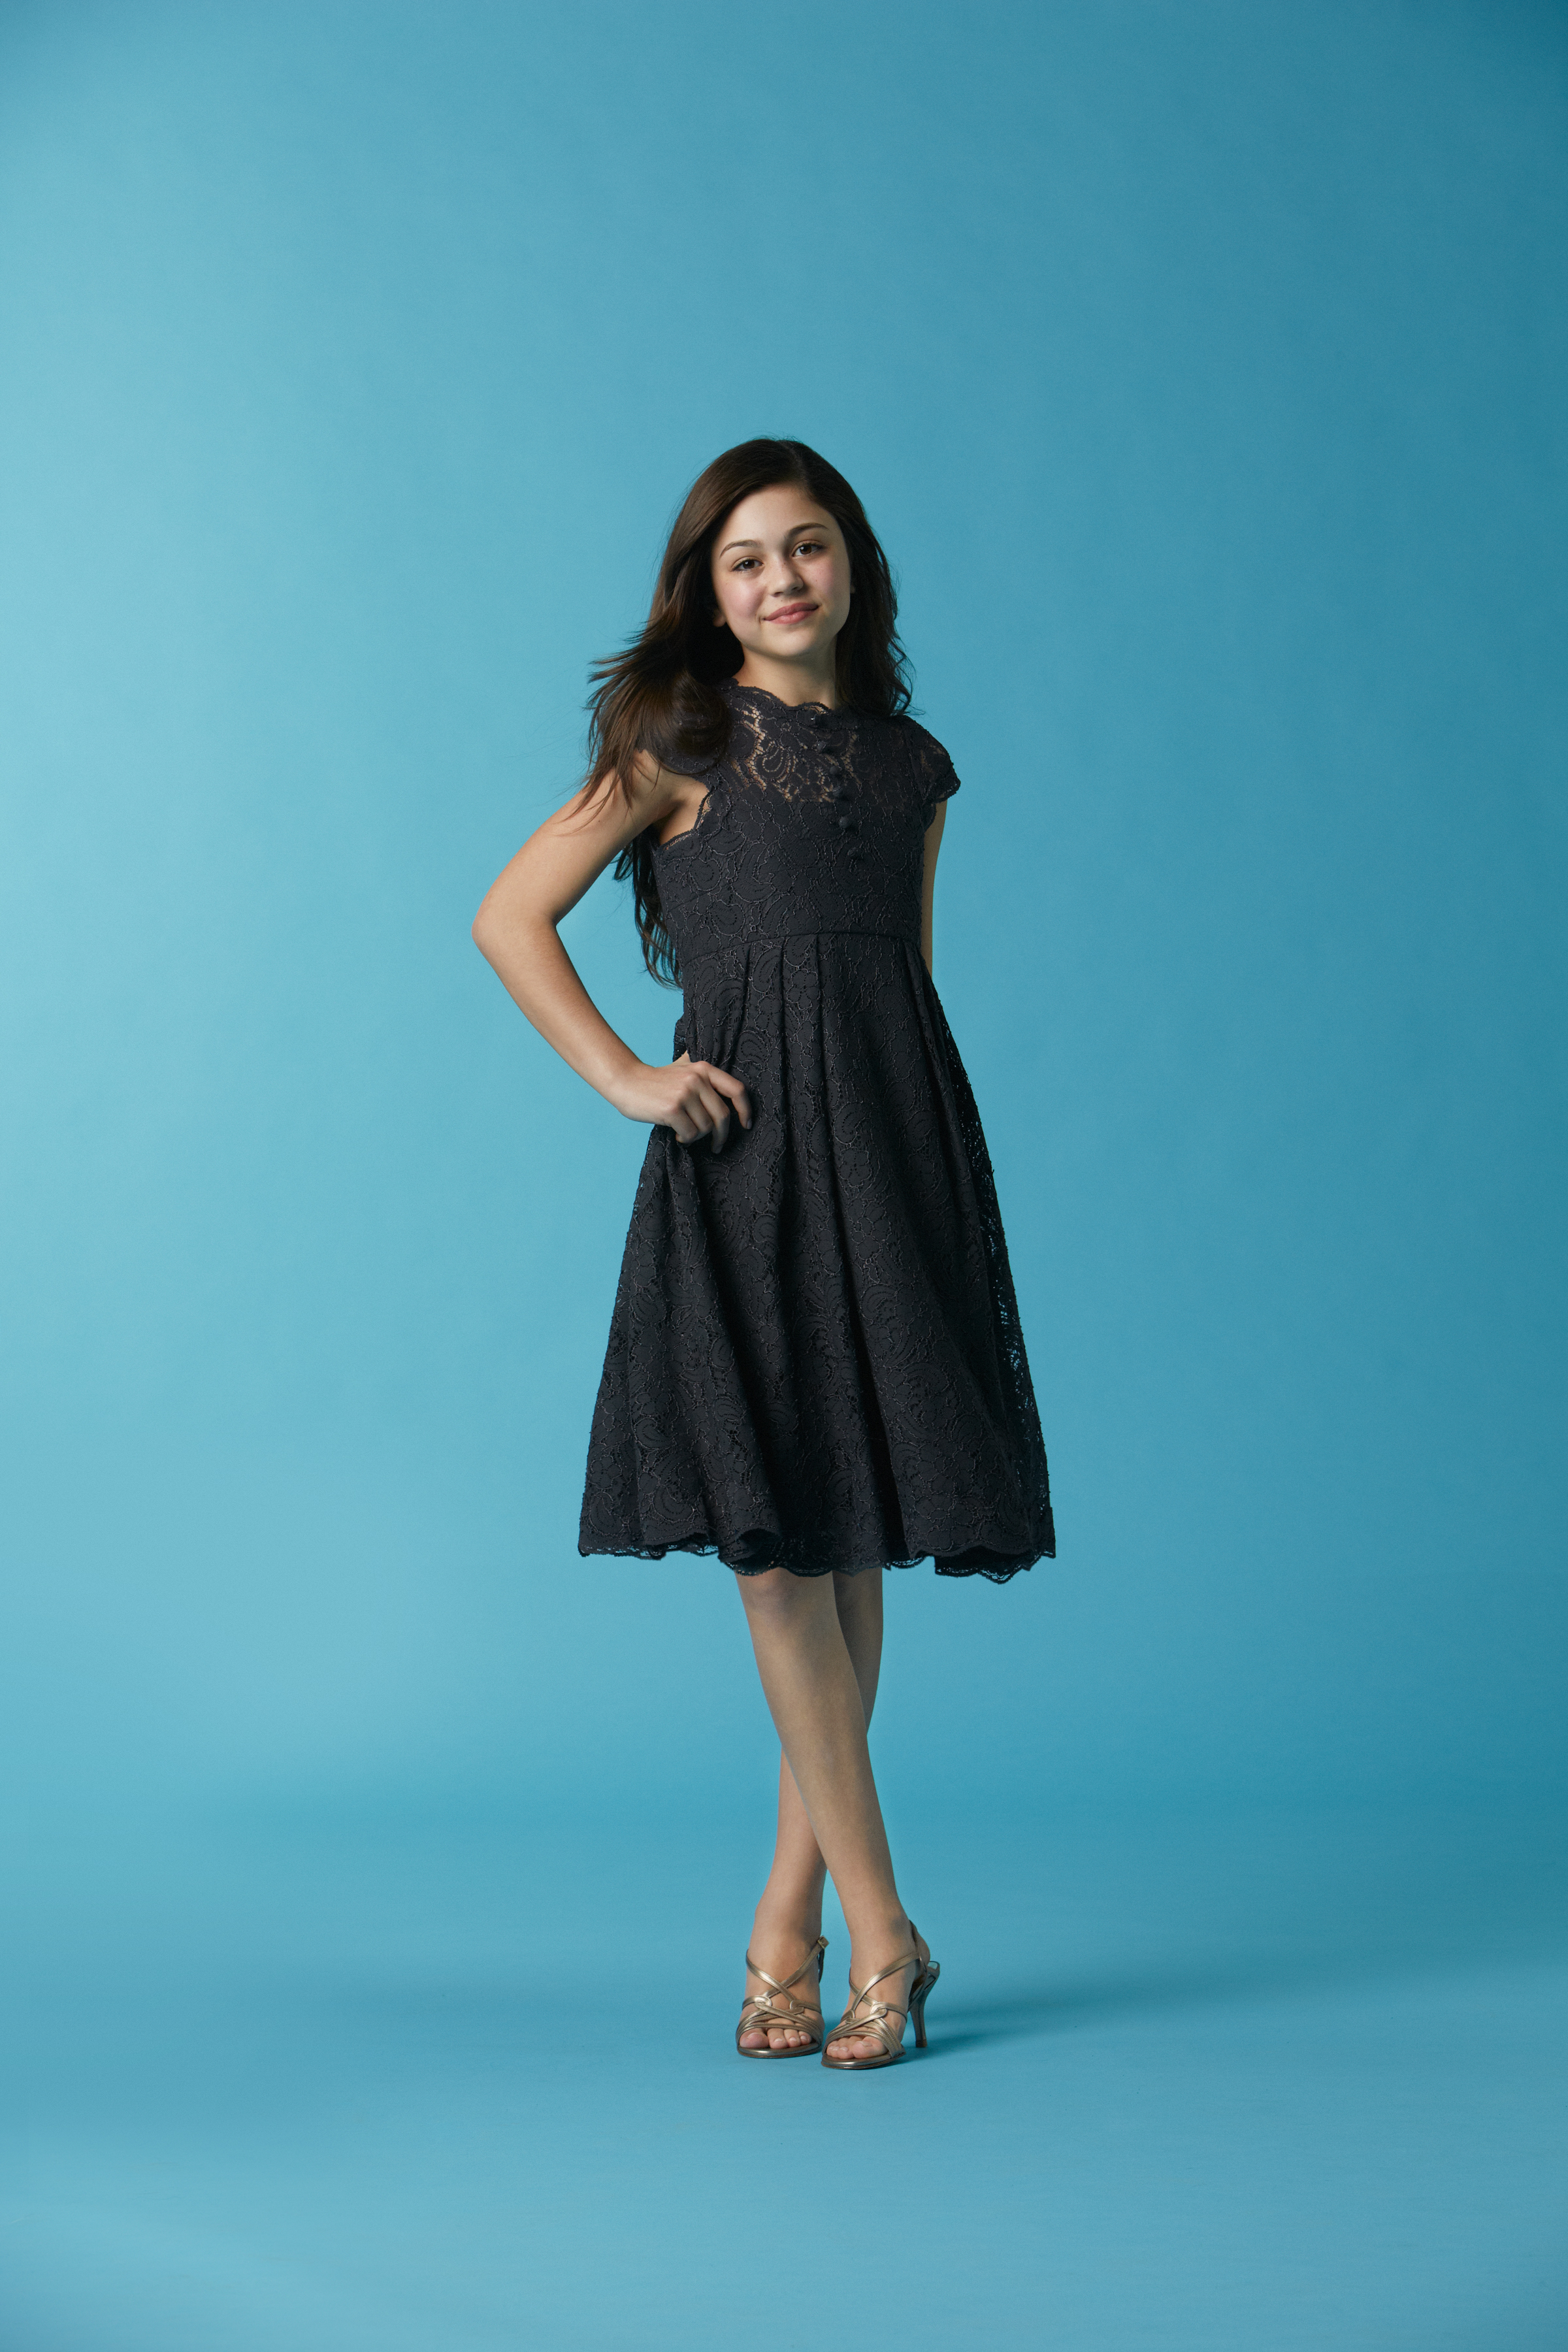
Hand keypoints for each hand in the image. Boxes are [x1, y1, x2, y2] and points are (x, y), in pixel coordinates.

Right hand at [612, 1053, 752, 1151]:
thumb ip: (703, 1075)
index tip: (746, 1125)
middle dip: (721, 1136)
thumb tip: (730, 1096)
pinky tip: (677, 1134)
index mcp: (704, 1068)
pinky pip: (691, 1134)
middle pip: (722, 1116)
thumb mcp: (683, 1069)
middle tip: (716, 1146)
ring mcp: (684, 1093)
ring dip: (697, 1137)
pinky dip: (686, 1139)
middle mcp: (697, 1078)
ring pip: (706, 1128)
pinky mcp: (672, 1109)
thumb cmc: (656, 1081)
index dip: (745, 1110)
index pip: (737, 1089)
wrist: (626, 1081)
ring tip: (685, 1132)